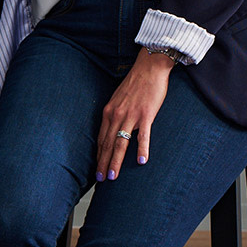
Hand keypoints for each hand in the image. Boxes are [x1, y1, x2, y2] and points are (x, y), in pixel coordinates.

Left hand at [95, 49, 174, 181]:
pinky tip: (141, 162)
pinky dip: (141, 149)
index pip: (101, 138)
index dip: (99, 155)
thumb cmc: (136, 82)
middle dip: (103, 163)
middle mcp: (116, 115)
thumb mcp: (118, 98)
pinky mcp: (146, 115)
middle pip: (108, 144)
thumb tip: (113, 128)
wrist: (150, 67)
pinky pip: (143, 136)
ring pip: (120, 143)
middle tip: (101, 179)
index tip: (97, 168)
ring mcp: (131, 116)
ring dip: (115, 161)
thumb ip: (115, 113)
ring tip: (113, 176)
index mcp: (109, 111)